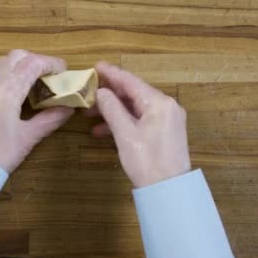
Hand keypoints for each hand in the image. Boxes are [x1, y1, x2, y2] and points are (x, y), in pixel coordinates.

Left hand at [0, 50, 74, 172]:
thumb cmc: (0, 153)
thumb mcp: (29, 136)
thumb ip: (50, 118)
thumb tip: (69, 108)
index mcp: (8, 89)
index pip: (33, 63)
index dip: (51, 63)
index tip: (64, 72)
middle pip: (18, 56)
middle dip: (37, 61)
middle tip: (49, 77)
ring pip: (3, 61)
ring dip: (21, 65)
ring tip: (33, 83)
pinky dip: (7, 72)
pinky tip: (14, 90)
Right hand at [86, 62, 190, 187]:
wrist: (169, 191)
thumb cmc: (147, 161)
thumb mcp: (125, 134)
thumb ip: (112, 109)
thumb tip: (101, 92)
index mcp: (159, 103)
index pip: (131, 81)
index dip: (111, 73)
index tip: (95, 66)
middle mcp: (166, 106)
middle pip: (134, 93)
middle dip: (109, 93)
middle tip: (88, 91)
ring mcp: (167, 119)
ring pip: (135, 107)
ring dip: (113, 109)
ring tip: (90, 114)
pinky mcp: (164, 132)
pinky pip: (141, 119)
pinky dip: (123, 121)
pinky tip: (103, 130)